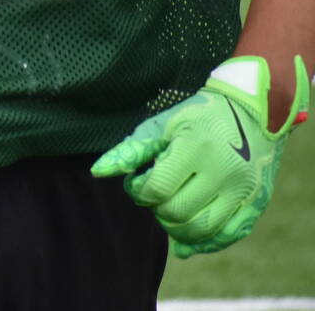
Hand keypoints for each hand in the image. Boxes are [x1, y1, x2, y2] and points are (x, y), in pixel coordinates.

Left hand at [93, 55, 308, 256]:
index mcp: (196, 148)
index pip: (158, 188)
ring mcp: (243, 191)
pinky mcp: (257, 203)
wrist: (251, 113)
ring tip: (169, 211)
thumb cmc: (197, 117)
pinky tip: (188, 237)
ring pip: (202, 230)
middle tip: (155, 196)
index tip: (138, 182)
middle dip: (157, 209)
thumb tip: (97, 172)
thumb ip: (131, 150)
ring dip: (176, 229)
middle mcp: (224, 172)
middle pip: (178, 212)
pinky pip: (228, 236)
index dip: (139, 191)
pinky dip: (205, 242)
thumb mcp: (162, 125)